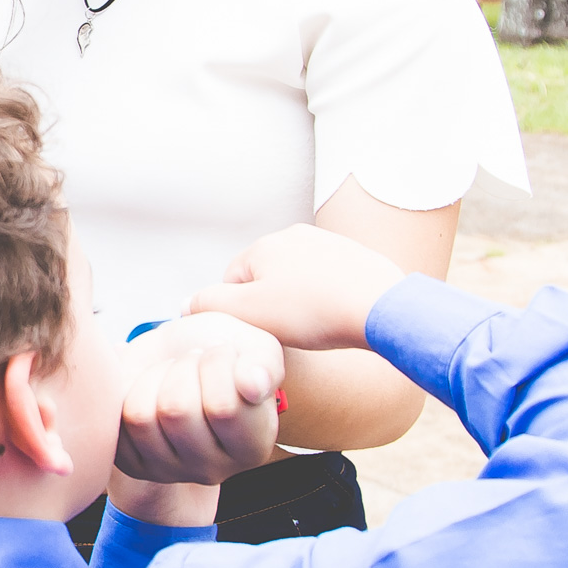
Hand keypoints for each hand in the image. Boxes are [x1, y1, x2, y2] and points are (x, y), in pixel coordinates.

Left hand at [114, 313, 284, 485]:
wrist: (184, 356)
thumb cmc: (225, 355)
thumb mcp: (257, 348)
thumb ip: (264, 365)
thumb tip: (253, 386)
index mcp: (253, 446)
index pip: (223, 407)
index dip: (217, 363)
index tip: (224, 351)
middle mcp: (213, 470)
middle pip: (176, 411)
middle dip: (182, 366)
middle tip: (194, 360)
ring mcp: (169, 471)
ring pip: (141, 416)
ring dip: (154, 376)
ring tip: (173, 372)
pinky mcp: (133, 463)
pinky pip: (116, 422)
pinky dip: (128, 390)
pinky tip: (150, 388)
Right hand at [185, 224, 403, 351]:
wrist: (380, 307)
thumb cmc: (314, 311)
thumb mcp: (250, 312)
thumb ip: (210, 304)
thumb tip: (187, 303)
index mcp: (263, 245)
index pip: (232, 281)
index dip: (241, 312)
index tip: (261, 330)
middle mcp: (294, 235)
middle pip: (265, 279)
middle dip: (271, 305)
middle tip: (288, 331)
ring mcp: (327, 243)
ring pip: (296, 280)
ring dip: (299, 303)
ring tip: (315, 326)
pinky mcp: (355, 256)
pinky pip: (326, 281)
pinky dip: (325, 299)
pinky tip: (335, 317)